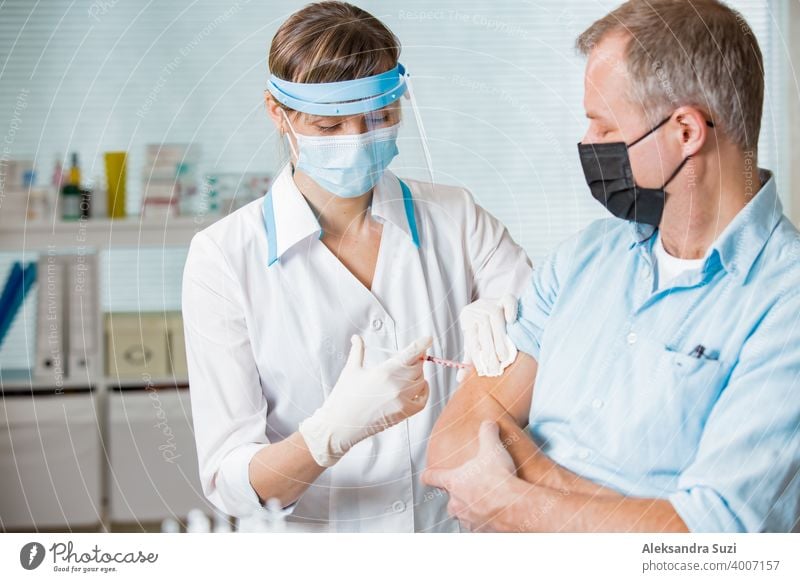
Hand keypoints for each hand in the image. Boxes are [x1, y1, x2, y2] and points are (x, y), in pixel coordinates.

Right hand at [299, 334, 431, 466]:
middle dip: (416, 361)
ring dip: (418, 375)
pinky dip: (424, 392)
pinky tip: (419, 387)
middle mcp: (396, 385)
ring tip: (409, 373)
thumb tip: (357, 338)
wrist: (339, 425)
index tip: (428, 339)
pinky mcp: (403, 414)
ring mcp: (402, 401)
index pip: (411, 353)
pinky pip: (422, 400)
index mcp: (384, 371)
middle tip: (411, 358)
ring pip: (421, 382)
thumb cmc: (343, 398)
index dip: (422, 344)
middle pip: (418, 367)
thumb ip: (357, 350)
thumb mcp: (350, 370)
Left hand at [422, 421, 517, 531]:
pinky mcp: (482, 531)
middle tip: (471, 489)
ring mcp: (469, 519)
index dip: (429, 475)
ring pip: (464, 515)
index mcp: (454, 482)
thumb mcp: (492, 448)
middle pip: (450, 501)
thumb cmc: (499, 478)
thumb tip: (488, 423)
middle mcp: (457, 503)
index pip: (432, 477)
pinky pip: (480, 527)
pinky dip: (486, 522)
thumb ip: (487, 433)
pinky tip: (496, 515)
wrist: (515, 506)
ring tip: (486, 502)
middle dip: (458, 496)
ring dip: (472, 509)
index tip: (426, 476)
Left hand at [458, 295, 517, 380]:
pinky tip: (511, 321)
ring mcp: (492, 301)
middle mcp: (477, 307)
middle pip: (483, 328)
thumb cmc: (483, 330)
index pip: (471, 336)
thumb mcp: (474, 341)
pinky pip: (509, 300)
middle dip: (489, 350)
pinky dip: (511, 309)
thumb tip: (460, 378)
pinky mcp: (506, 297)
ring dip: (499, 337)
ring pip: (495, 317)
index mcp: (467, 317)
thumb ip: (470, 357)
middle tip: (496, 367)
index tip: (484, 369)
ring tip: (504, 356)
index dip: (477, 354)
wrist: (490, 307)